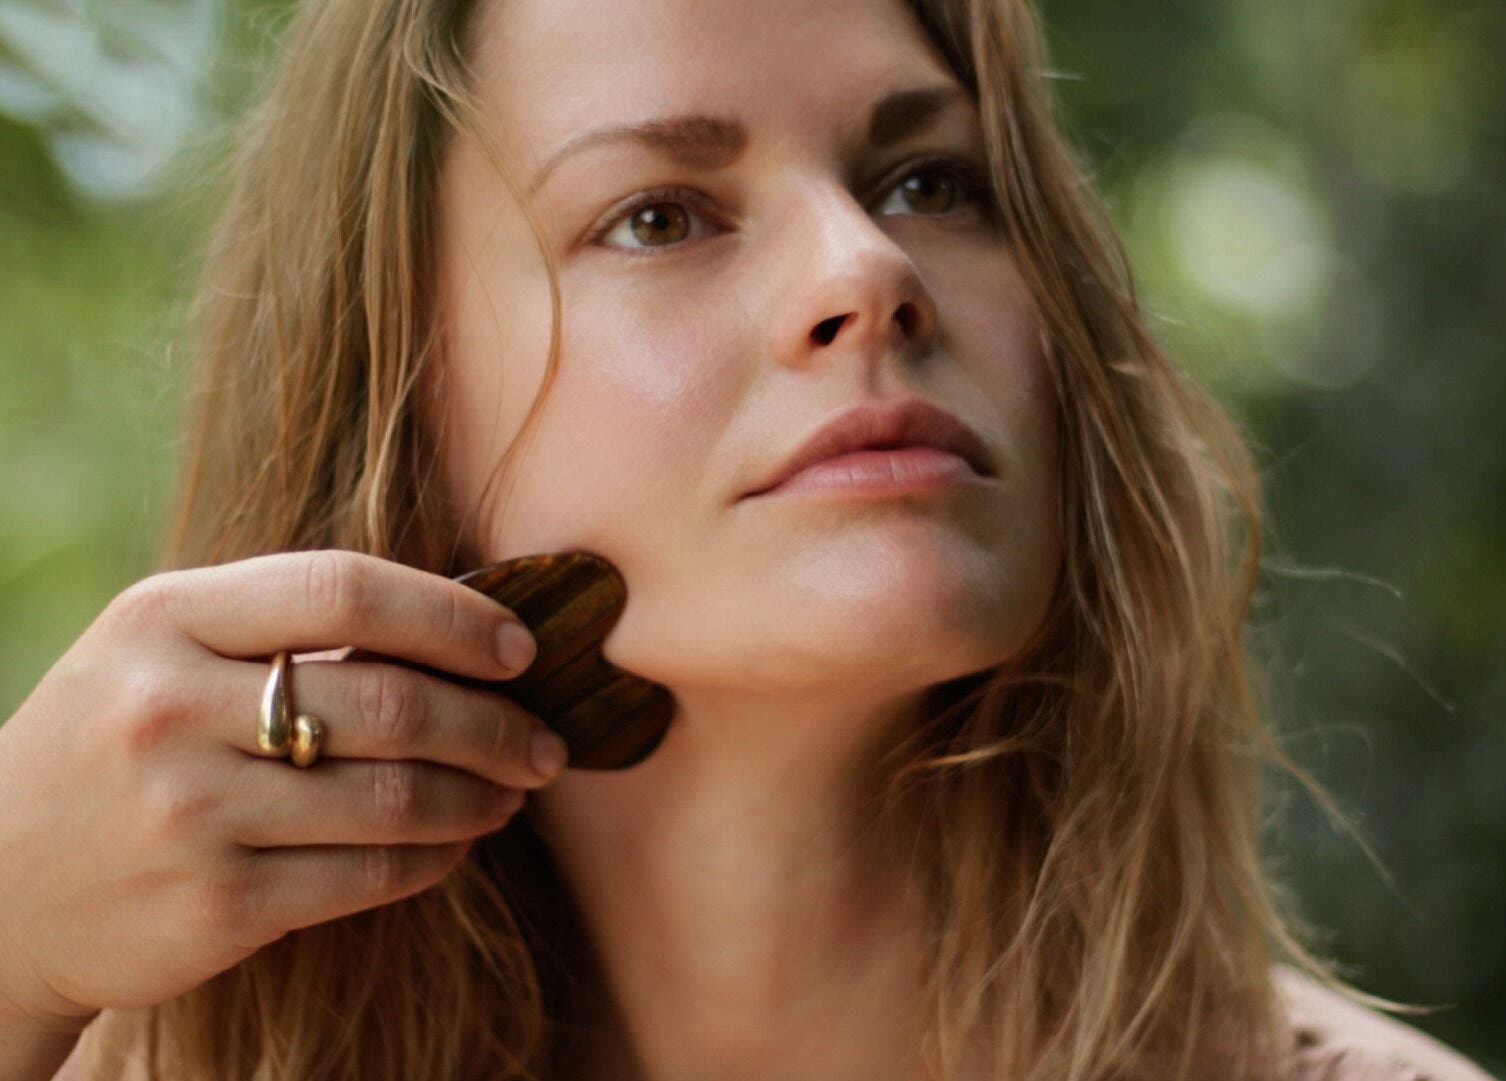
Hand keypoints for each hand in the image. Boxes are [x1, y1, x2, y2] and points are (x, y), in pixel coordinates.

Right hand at [0, 550, 566, 1028]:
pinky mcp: (216, 906)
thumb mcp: (161, 651)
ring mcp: (190, 814)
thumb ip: (279, 624)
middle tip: (545, 741)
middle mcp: (169, 710)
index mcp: (163, 618)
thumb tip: (458, 628)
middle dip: (496, 723)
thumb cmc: (113, 741)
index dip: (453, 617)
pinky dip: (437, 857)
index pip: (344, 590)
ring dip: (482, 794)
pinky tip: (460, 842)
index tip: (518, 648)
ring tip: (516, 789)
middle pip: (392, 703)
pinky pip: (370, 874)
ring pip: (396, 798)